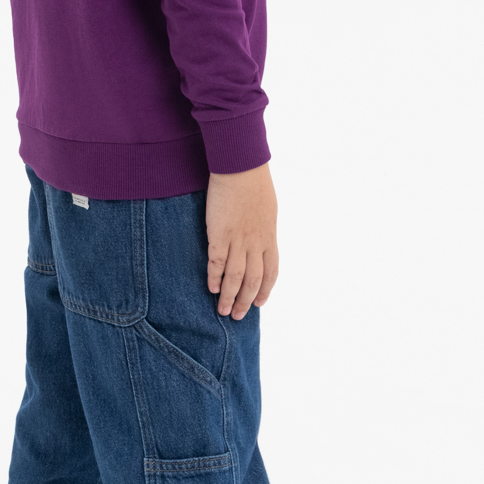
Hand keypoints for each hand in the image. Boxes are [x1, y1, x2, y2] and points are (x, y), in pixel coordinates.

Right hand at [206, 163, 278, 319]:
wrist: (241, 167)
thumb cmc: (255, 183)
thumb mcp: (268, 210)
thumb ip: (264, 229)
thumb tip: (261, 240)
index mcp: (269, 238)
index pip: (271, 273)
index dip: (265, 290)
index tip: (259, 303)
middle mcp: (255, 243)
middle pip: (253, 280)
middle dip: (246, 301)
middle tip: (238, 315)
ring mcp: (237, 240)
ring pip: (235, 277)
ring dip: (230, 296)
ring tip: (223, 310)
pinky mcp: (219, 234)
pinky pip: (217, 262)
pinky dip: (215, 277)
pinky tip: (212, 288)